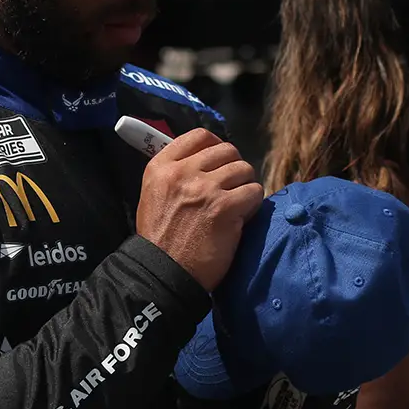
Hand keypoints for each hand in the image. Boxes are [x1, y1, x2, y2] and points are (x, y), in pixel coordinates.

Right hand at [135, 128, 265, 290]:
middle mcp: (183, 172)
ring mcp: (205, 188)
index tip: (220, 163)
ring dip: (245, 187)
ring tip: (236, 205)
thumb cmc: (160, 239)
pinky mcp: (225, 208)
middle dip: (234, 169)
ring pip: (244, 169)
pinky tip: (241, 219)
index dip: (216, 146)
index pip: (199, 136)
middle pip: (227, 150)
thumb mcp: (154, 195)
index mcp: (161, 166)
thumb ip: (176, 173)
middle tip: (231, 189)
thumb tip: (208, 160)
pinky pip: (254, 192)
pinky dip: (253, 206)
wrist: (163, 273)